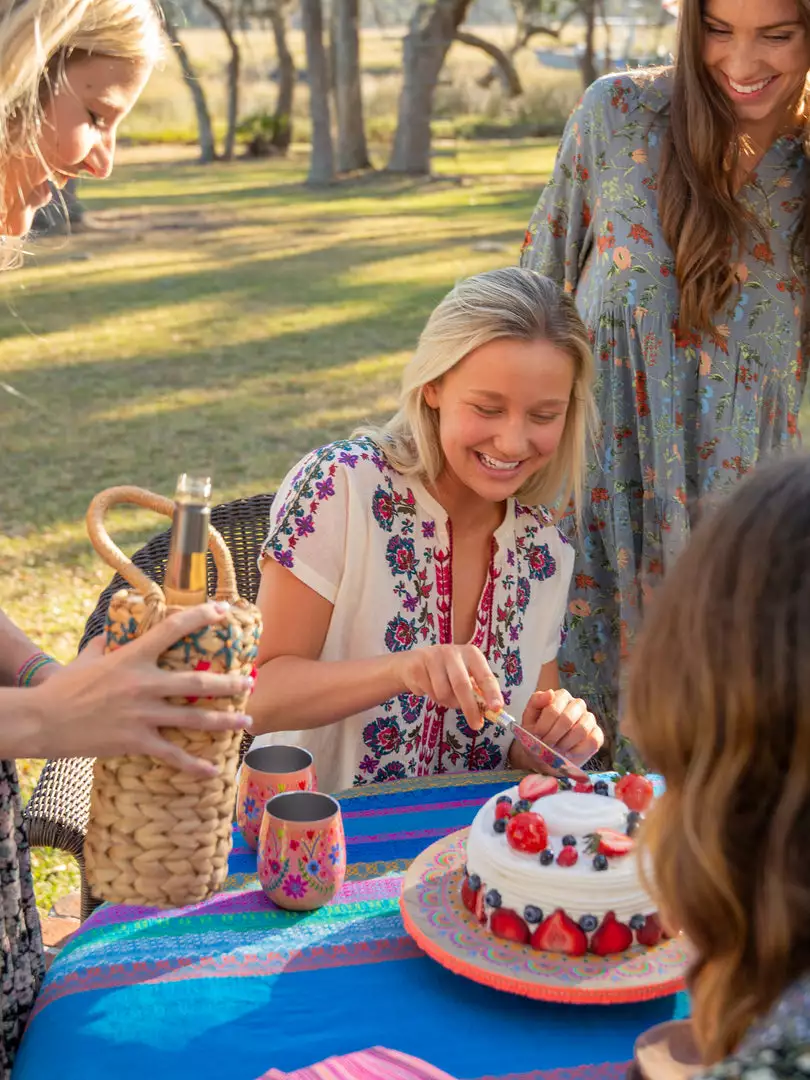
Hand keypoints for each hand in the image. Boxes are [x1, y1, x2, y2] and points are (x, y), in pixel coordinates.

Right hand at [26, 602, 253, 776]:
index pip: (171, 629)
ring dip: (224, 720)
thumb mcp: (86, 658)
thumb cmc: (63, 687)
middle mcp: (143, 684)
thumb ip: (105, 645)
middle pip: (196, 681)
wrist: (42, 720)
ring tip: (247, 720)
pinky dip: (194, 765)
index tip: (222, 611)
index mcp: (132, 658)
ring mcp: (141, 714)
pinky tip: (212, 771)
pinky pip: (172, 755)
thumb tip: (112, 634)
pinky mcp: (135, 741)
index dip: (199, 617)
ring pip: (193, 718)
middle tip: (249, 682)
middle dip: (228, 683)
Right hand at [394, 644, 501, 731]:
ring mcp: (433, 658)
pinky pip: (430, 693)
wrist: (412, 662)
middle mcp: (453, 652)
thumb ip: (477, 691)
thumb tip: (490, 711)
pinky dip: (434, 698)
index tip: (497, 708)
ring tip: (445, 696)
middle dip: (470, 708)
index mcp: (471, 654)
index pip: (485, 675)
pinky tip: (430, 688)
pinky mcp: (418, 668)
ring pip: (444, 693)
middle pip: (462, 685)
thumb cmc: (446, 671)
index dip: (492, 692)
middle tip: (476, 725)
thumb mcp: (464, 675)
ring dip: (448, 702)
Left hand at [520, 688, 602, 766]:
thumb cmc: (537, 733)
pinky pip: (593, 741)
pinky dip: (578, 750)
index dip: (544, 725)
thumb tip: (550, 693)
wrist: (544, 754)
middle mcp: (578, 705)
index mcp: (561, 697)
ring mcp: (589, 719)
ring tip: (556, 749)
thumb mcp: (529, 717)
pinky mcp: (597, 735)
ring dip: (565, 743)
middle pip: (568, 718)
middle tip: (546, 744)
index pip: (554, 708)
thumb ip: (536, 701)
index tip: (537, 735)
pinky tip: (568, 754)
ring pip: (582, 729)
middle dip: (554, 735)